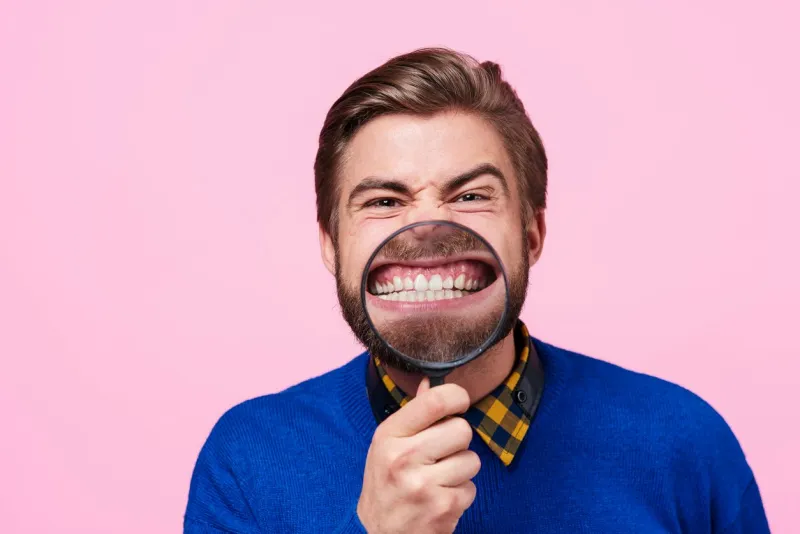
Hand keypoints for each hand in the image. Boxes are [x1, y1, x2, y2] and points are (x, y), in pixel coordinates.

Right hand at [357, 378, 479, 533]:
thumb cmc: (385, 484)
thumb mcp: (387, 445)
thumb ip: (413, 414)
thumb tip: (430, 382)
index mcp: (389, 436)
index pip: (435, 401)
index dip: (457, 396)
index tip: (460, 402)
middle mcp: (404, 458)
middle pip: (462, 429)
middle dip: (458, 440)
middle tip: (442, 452)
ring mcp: (424, 485)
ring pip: (472, 459)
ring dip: (461, 469)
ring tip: (439, 478)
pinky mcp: (443, 508)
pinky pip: (472, 488)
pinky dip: (461, 494)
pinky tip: (440, 497)